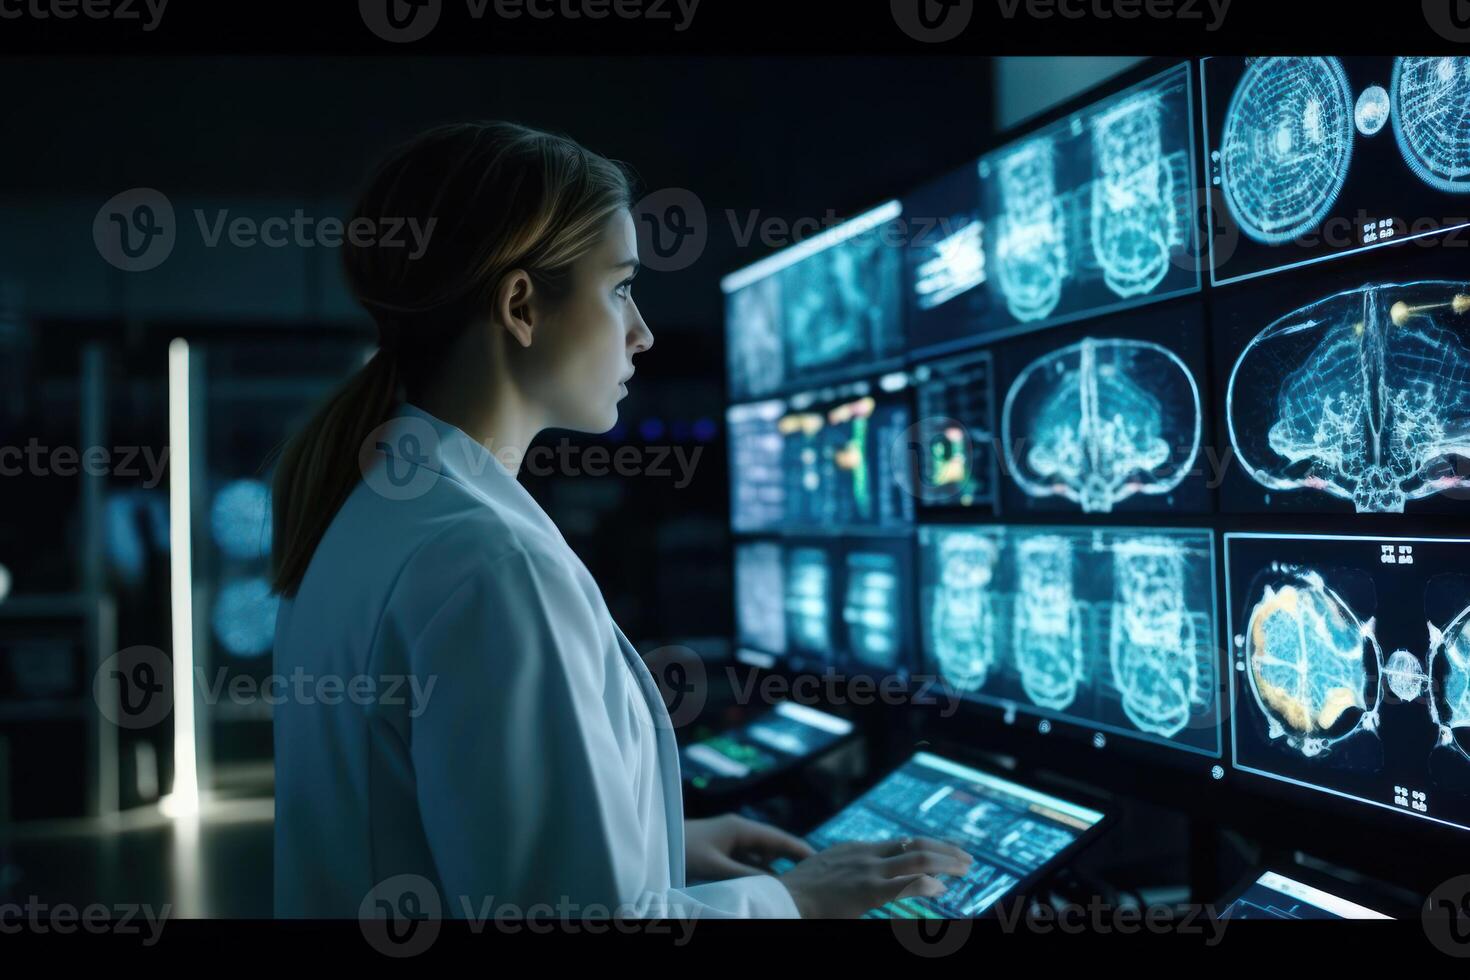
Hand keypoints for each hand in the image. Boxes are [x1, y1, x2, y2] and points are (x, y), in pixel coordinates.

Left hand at [684, 814, 815, 880]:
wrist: (653, 843)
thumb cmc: (681, 849)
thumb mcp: (715, 866)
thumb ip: (745, 875)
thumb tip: (774, 885)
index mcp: (739, 828)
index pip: (779, 839)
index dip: (800, 850)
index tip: (822, 861)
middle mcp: (738, 833)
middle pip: (773, 848)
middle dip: (791, 861)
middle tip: (814, 876)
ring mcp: (728, 843)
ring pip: (759, 859)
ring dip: (774, 871)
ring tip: (795, 886)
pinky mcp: (720, 854)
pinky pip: (746, 865)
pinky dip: (758, 875)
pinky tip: (765, 888)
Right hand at [776, 837, 973, 918]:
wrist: (782, 900)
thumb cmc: (799, 893)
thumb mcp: (826, 872)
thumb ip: (847, 871)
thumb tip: (864, 880)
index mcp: (856, 849)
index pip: (900, 842)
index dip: (927, 847)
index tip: (944, 851)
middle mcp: (865, 854)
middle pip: (914, 843)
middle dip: (944, 849)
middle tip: (966, 856)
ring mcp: (868, 870)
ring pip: (917, 858)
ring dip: (946, 862)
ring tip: (965, 867)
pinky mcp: (868, 890)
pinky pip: (906, 882)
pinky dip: (928, 884)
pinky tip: (942, 889)